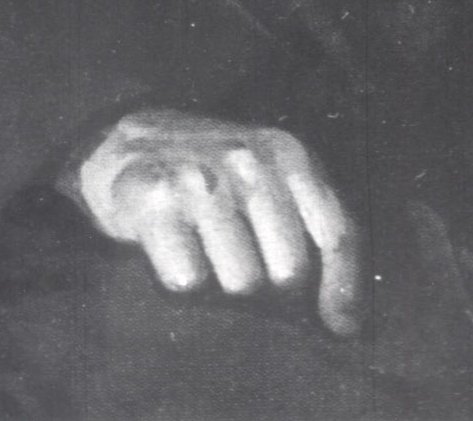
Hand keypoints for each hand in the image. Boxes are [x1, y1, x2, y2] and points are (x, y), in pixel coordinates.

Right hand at [74, 110, 363, 335]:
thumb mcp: (276, 183)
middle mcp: (248, 159)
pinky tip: (174, 250)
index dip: (342, 289)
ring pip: (239, 281)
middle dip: (270, 287)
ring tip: (206, 253)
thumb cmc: (217, 177)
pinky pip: (187, 281)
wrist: (126, 143)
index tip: (339, 329)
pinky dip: (181, 279)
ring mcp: (200, 177)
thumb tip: (346, 326)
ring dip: (222, 285)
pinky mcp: (155, 200)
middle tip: (242, 266)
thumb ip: (321, 237)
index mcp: (288, 154)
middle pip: (287, 270)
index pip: (336, 233)